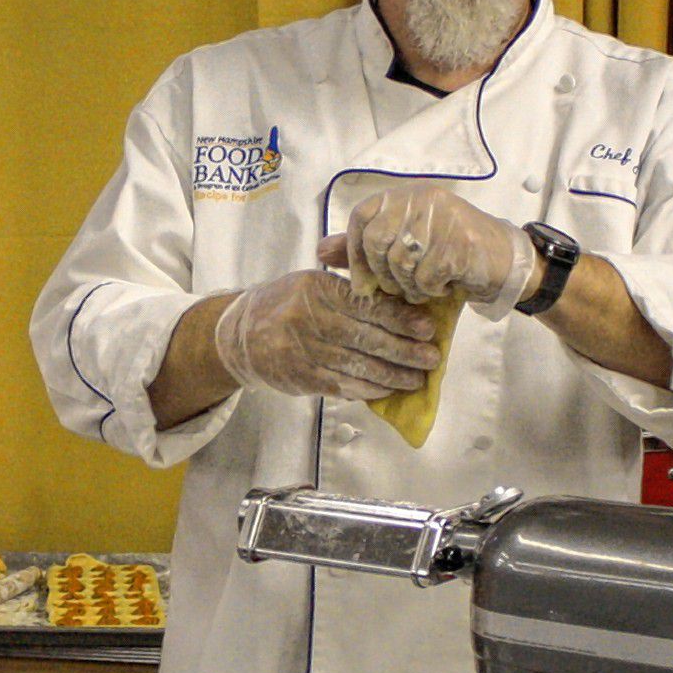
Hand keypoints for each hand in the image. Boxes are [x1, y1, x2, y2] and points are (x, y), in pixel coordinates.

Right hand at [213, 268, 440, 400]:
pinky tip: (389, 389)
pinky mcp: (301, 378)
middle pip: (366, 338)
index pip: (366, 305)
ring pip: (358, 366)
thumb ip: (351, 290)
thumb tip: (403, 303)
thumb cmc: (286, 303)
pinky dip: (369, 389)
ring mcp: (303, 351)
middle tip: (433, 358)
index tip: (428, 328)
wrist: (239, 334)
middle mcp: (308, 319)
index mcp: (316, 289)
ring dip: (393, 376)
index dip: (400, 318)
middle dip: (404, 351)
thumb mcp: (313, 283)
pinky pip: (343, 385)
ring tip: (418, 379)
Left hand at [325, 185, 533, 306]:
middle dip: (383, 273)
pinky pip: (426, 276)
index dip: (354, 252)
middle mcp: (423, 199)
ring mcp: (444, 218)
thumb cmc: (450, 253)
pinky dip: (430, 290)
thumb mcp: (404, 245)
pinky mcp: (461, 243)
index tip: (362, 281)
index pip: (362, 216)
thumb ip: (364, 245)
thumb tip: (320, 250)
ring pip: (401, 261)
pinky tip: (443, 286)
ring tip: (423, 286)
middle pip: (378, 241)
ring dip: (409, 285)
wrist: (504, 261)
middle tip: (399, 287)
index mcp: (405, 196)